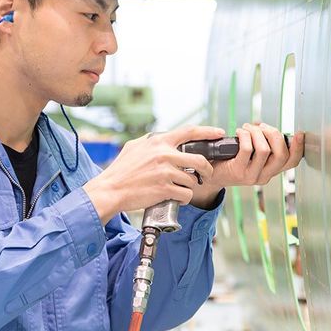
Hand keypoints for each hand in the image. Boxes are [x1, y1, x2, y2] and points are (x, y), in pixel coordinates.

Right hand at [83, 125, 225, 222]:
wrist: (111, 190)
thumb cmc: (121, 170)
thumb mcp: (134, 147)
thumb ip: (150, 141)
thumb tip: (163, 138)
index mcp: (159, 142)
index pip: (189, 132)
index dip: (208, 132)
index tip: (219, 133)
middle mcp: (164, 155)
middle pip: (199, 160)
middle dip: (207, 170)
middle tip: (206, 175)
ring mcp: (165, 172)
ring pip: (192, 180)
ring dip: (189, 186)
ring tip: (180, 189)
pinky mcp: (164, 189)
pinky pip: (185, 194)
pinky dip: (183, 198)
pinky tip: (175, 198)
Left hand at [191, 123, 304, 203]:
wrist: (209, 175)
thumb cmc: (230, 159)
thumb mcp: (250, 155)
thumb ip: (262, 145)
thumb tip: (267, 129)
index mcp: (270, 170)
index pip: (292, 162)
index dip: (298, 148)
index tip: (299, 133)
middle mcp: (264, 176)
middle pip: (281, 154)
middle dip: (274, 134)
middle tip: (262, 127)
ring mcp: (252, 176)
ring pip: (265, 150)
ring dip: (257, 133)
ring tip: (247, 129)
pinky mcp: (238, 172)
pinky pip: (247, 149)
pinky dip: (245, 135)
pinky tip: (239, 133)